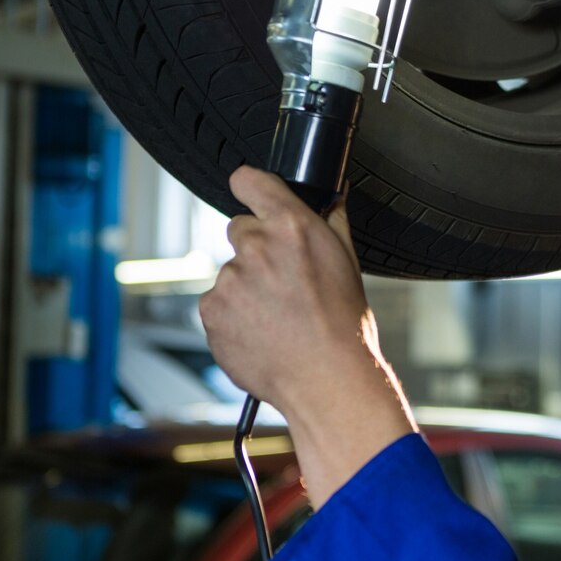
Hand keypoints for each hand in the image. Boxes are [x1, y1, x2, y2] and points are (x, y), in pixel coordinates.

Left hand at [199, 166, 414, 506]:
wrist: (327, 380)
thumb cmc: (345, 328)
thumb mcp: (349, 265)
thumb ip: (333, 222)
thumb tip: (333, 196)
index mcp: (293, 227)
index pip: (250, 181)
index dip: (251, 187)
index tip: (251, 192)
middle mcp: (256, 248)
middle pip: (241, 230)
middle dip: (258, 249)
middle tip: (284, 281)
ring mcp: (229, 281)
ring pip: (231, 272)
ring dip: (247, 288)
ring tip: (278, 317)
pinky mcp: (211, 311)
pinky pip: (218, 304)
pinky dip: (234, 316)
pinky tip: (262, 332)